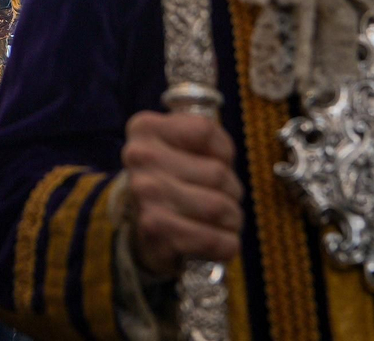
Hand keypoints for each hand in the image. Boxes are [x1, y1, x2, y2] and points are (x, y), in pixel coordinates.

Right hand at [122, 109, 243, 276]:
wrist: (148, 226)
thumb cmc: (176, 179)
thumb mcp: (186, 145)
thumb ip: (209, 136)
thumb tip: (225, 158)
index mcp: (146, 128)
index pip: (205, 131)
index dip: (224, 152)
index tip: (217, 162)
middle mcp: (139, 157)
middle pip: (218, 173)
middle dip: (233, 191)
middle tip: (224, 198)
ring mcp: (145, 194)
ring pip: (218, 207)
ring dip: (233, 219)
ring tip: (224, 220)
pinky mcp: (154, 229)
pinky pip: (212, 239)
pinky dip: (227, 244)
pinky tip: (220, 242)